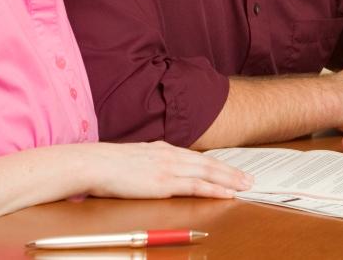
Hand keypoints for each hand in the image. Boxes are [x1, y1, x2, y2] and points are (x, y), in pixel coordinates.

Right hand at [81, 141, 253, 198]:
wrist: (93, 163)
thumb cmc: (107, 164)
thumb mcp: (134, 158)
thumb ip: (149, 162)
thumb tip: (156, 170)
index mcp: (163, 149)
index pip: (197, 157)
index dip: (217, 164)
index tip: (231, 169)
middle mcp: (170, 155)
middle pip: (208, 163)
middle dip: (231, 171)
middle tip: (249, 178)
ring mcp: (169, 167)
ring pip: (207, 173)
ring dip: (229, 180)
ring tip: (245, 186)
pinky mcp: (164, 182)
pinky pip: (196, 186)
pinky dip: (214, 189)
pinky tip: (226, 193)